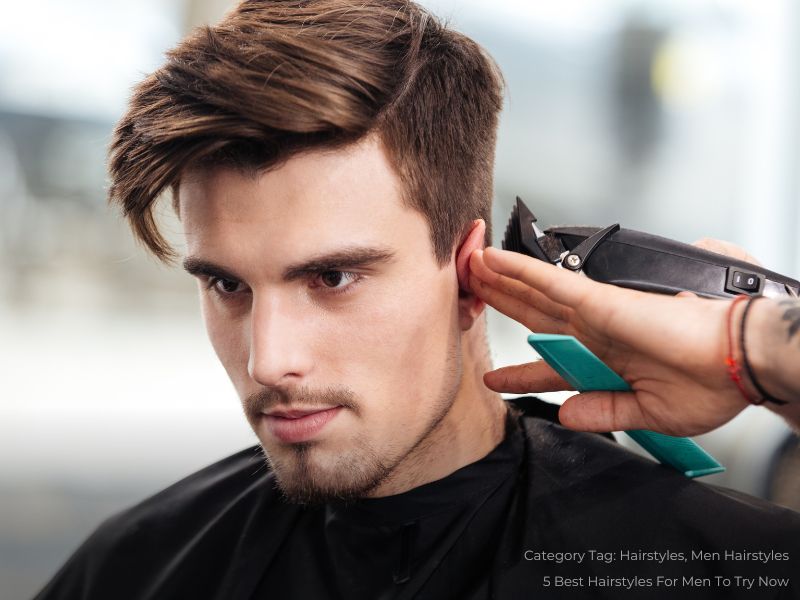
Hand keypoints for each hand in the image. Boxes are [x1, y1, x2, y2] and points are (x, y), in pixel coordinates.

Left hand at [469, 246, 752, 435]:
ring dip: (501, 280)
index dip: (519, 372)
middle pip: (534, 317)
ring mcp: (595, 314)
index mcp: (607, 361)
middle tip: (469, 295)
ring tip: (471, 268)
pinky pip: (552, 281)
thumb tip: (566, 416)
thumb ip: (604, 410)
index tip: (493, 379)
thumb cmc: (711, 386)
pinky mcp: (600, 300)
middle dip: (501, 306)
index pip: (550, 367)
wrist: (740, 364)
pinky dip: (522, 270)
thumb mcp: (648, 411)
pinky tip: (495, 261)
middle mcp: (595, 333)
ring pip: (536, 292)